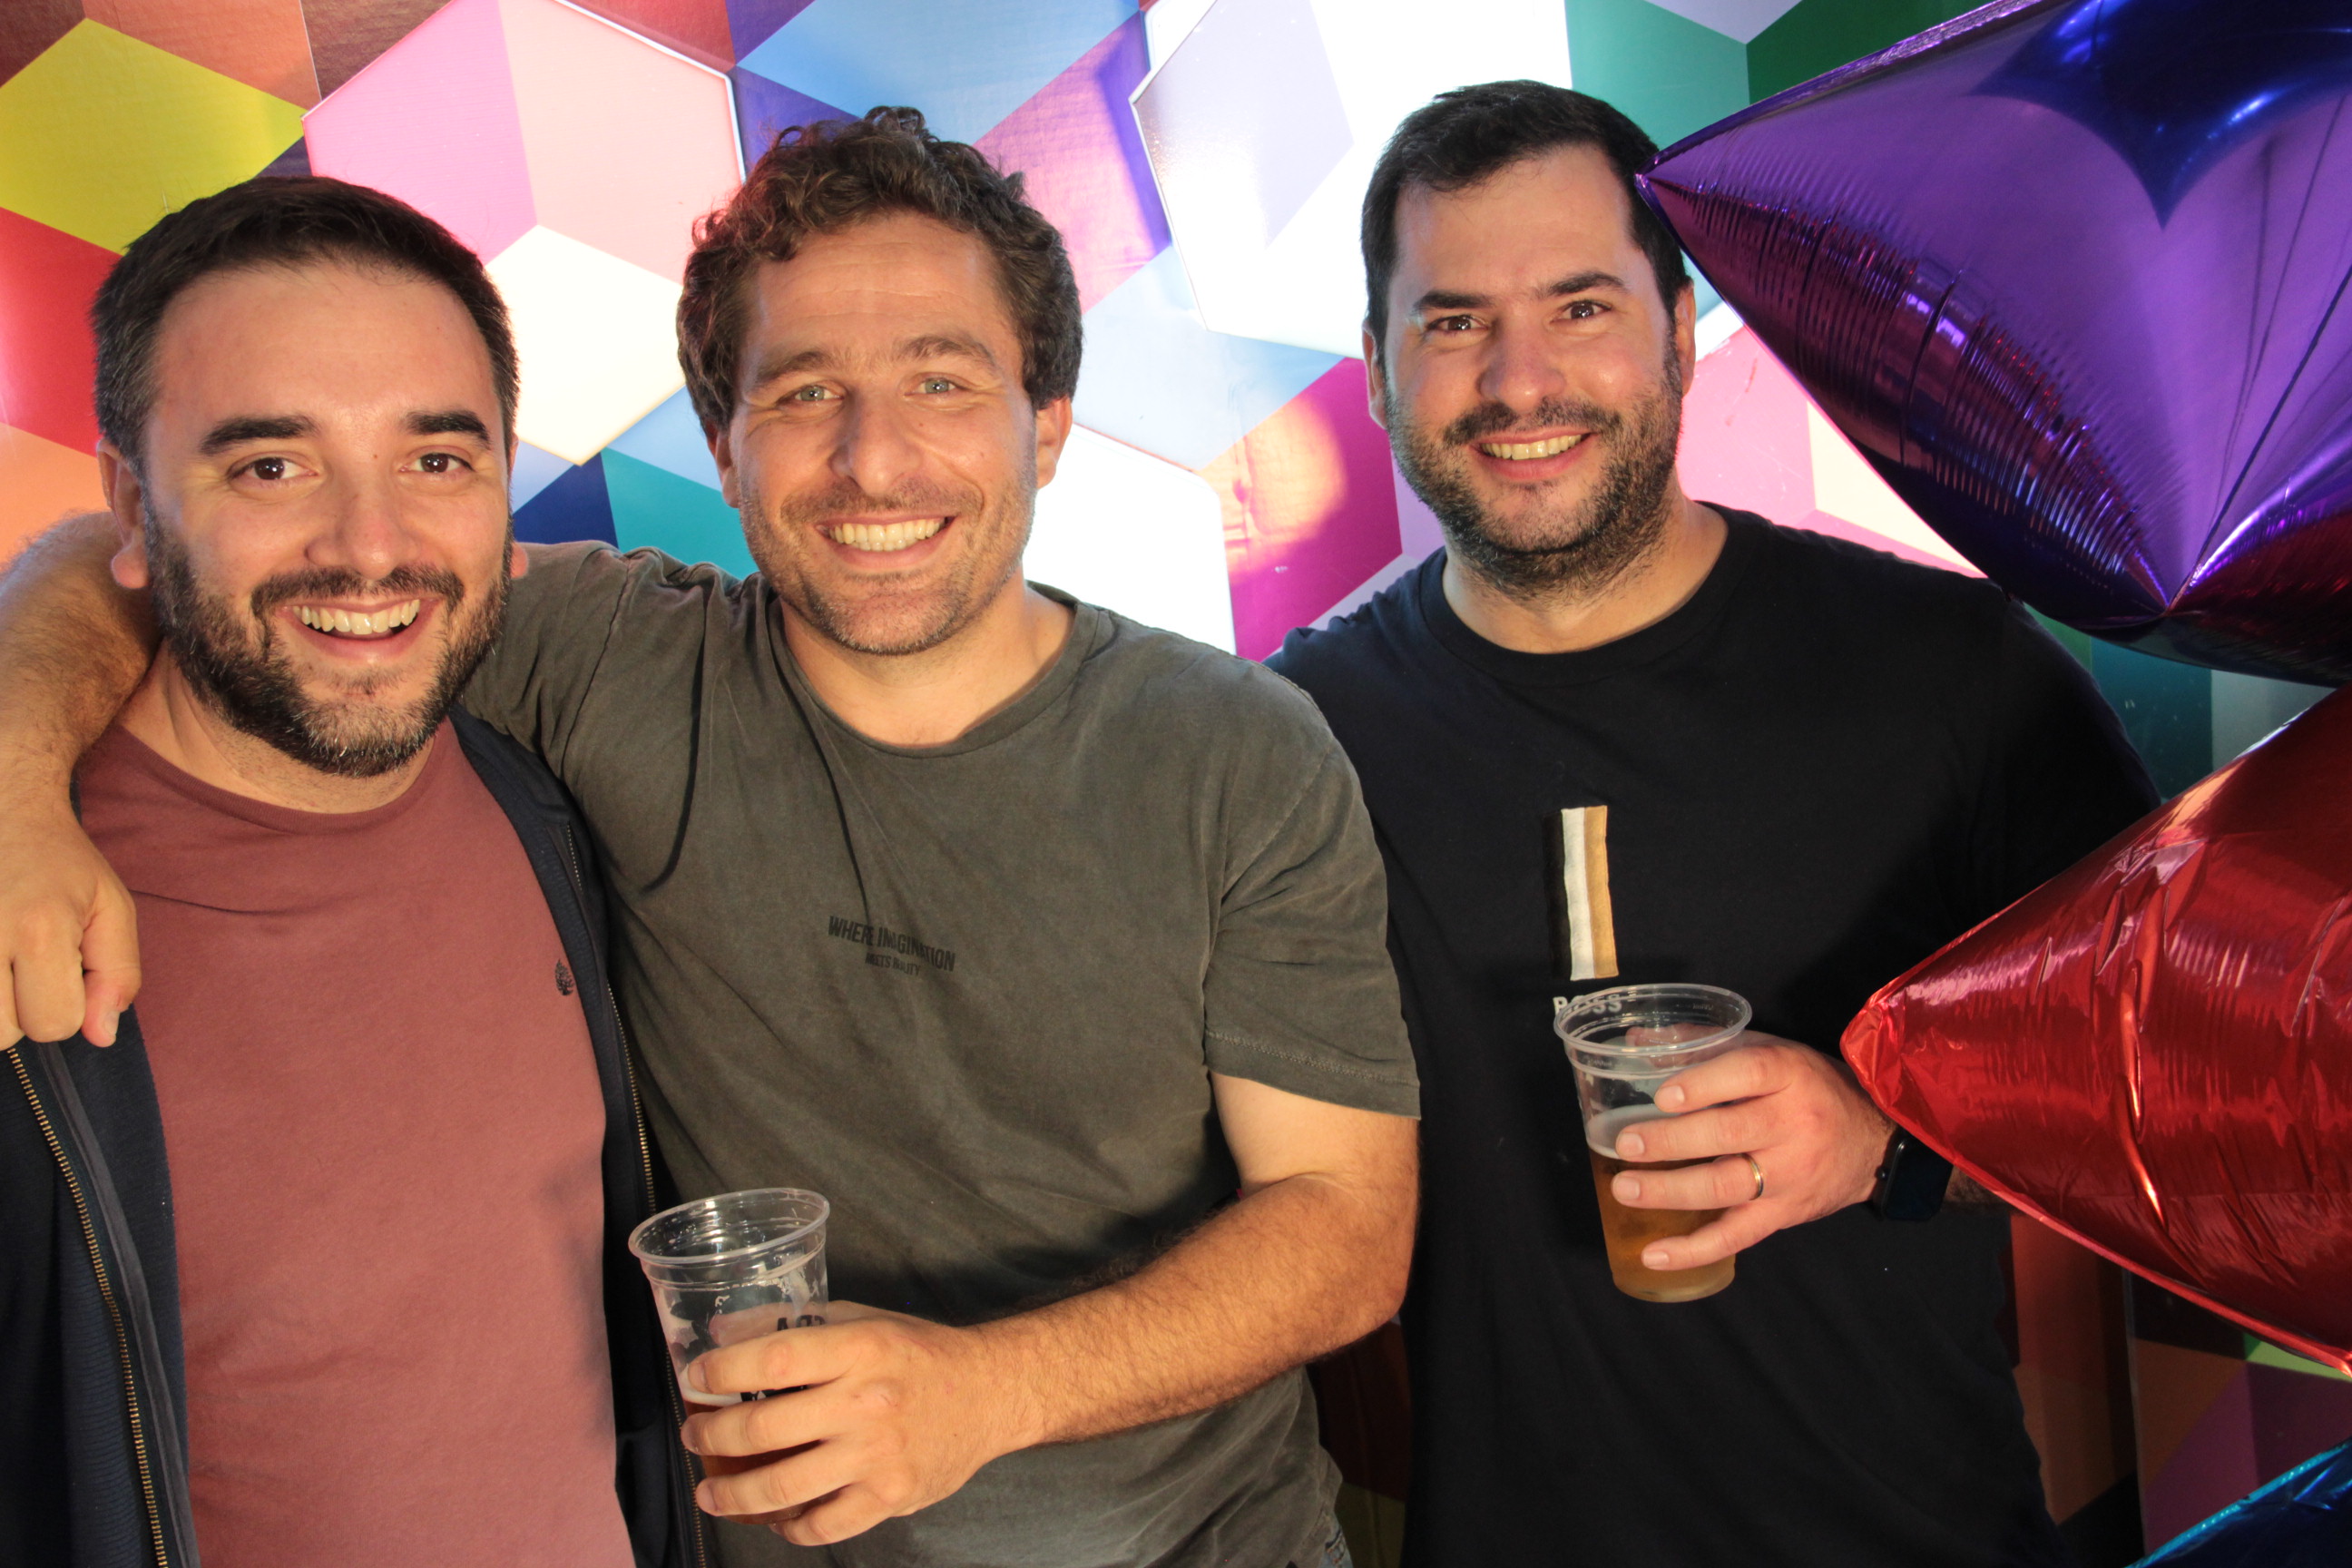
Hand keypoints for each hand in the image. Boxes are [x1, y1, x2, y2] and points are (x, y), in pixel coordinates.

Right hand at [1, 800, 139, 1047]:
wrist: (1, 812)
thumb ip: (117, 974)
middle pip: (1, 1034)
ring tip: (1, 963)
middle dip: (22, 1013)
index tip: (62, 971)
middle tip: (25, 966)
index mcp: (39, 929)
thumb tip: (100, 1035)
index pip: (52, 1024)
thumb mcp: (110, 908)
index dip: (66, 1007)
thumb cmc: (59, 863)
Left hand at [680, 1303, 1029, 1545]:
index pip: (773, 1359)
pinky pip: (822, 1525)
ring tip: (710, 1491)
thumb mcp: (864, 1321)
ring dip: (731, 1495)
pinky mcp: (890, 1498)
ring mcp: (878, 1456)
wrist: (992, 1392)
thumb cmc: (922, 1353)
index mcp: (861, 1348)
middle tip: (695, 1435)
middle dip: (710, 1436)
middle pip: (763, 1429)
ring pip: (781, 1488)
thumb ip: (798, 1326)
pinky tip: (774, 1518)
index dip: (722, 1371)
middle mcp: (867, 1402)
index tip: (696, 1378)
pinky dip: (788, 1528)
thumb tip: (723, 1335)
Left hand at [1607, 1033, 1891, 1271]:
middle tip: (1626, 1144)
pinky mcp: (1784, 1214)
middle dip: (1671, 1142)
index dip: (1704, 1084)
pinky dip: (1693, 1250)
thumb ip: (1707, 1044)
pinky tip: (1654, 1254)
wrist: (1874, 1141)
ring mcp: (1790, 1175)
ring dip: (1670, 1192)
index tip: (1663, 1095)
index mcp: (1790, 1075)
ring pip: (1726, 1187)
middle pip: (1729, 1135)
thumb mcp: (1772, 1051)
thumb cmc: (1810, 1088)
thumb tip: (1639, 1040)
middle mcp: (1794, 1124)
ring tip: (1625, 1189)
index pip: (1748, 1074)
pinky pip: (1737, 1237)